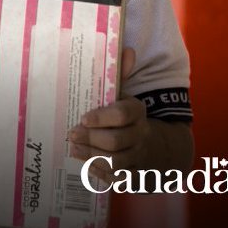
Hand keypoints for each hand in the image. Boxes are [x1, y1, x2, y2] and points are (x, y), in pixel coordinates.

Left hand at [67, 47, 149, 182]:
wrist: (156, 147)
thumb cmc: (127, 117)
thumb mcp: (125, 95)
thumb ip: (121, 74)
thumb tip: (126, 49)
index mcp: (138, 112)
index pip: (124, 114)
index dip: (103, 117)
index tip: (84, 118)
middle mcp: (140, 136)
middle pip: (116, 141)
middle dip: (91, 139)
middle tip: (71, 133)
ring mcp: (137, 157)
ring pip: (115, 162)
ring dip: (91, 155)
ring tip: (73, 148)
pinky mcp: (132, 175)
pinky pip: (116, 178)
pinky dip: (99, 172)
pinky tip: (85, 163)